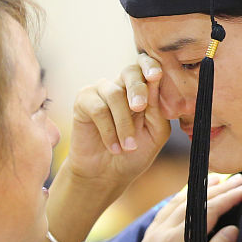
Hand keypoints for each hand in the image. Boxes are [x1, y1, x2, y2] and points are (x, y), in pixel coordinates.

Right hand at [65, 54, 169, 191]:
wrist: (107, 175)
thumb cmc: (134, 153)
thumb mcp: (155, 133)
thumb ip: (158, 108)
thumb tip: (155, 82)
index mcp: (142, 90)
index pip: (147, 68)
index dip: (151, 66)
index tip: (156, 75)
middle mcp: (121, 86)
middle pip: (130, 72)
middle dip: (137, 89)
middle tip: (140, 108)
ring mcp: (101, 92)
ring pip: (115, 94)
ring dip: (124, 124)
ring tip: (128, 146)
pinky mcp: (83, 101)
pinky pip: (98, 109)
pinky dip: (108, 131)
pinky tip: (114, 147)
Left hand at [126, 174, 241, 241]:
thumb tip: (233, 228)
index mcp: (178, 240)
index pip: (207, 210)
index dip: (228, 197)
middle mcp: (163, 231)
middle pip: (193, 201)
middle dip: (217, 188)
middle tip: (238, 178)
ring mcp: (153, 233)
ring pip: (177, 201)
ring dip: (198, 188)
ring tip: (215, 179)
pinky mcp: (148, 239)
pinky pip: (165, 209)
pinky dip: (180, 197)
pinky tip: (187, 196)